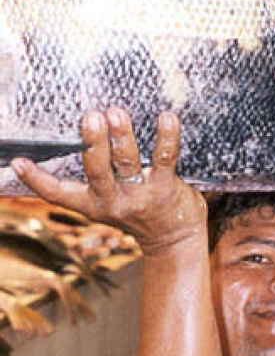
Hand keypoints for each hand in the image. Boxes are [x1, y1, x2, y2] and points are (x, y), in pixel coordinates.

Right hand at [10, 108, 206, 255]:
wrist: (175, 241)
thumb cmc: (139, 212)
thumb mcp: (110, 202)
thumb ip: (98, 176)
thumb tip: (85, 132)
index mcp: (93, 203)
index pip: (60, 194)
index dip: (38, 180)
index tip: (18, 162)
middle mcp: (114, 201)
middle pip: (97, 171)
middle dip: (93, 143)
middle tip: (91, 118)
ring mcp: (140, 195)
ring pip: (128, 162)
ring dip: (122, 136)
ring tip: (117, 113)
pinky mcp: (166, 188)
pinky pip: (165, 159)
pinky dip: (167, 137)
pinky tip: (167, 117)